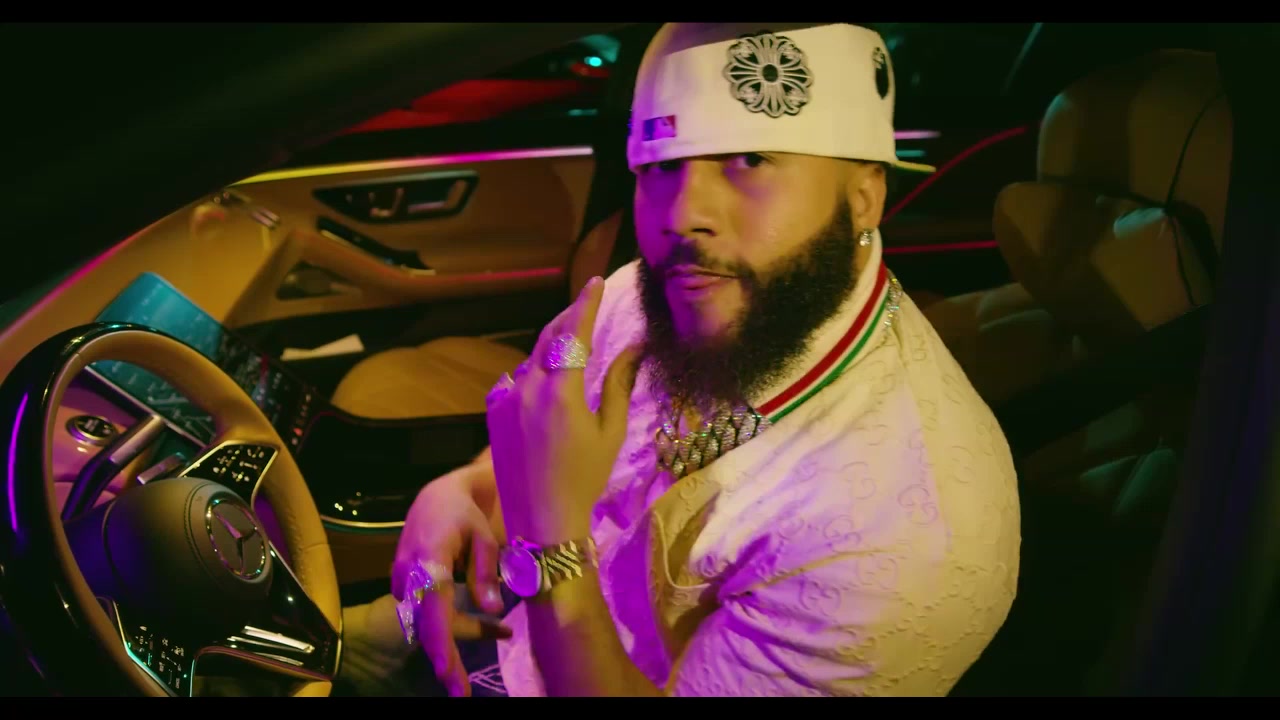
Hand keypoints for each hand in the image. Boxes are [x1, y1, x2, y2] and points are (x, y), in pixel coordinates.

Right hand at [390, 464, 511, 696]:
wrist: (432, 500)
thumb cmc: (464, 516)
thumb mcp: (483, 537)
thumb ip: (486, 573)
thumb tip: (495, 610)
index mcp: (430, 557)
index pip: (434, 604)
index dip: (440, 640)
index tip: (446, 671)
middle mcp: (409, 574)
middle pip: (425, 626)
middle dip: (444, 661)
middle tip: (461, 694)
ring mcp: (401, 583)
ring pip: (428, 625)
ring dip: (455, 642)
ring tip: (485, 657)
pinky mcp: (403, 590)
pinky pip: (426, 617)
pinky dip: (449, 629)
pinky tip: (477, 639)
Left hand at [485, 276, 641, 544]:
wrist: (540, 520)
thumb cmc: (585, 479)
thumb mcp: (610, 432)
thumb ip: (619, 384)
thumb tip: (634, 348)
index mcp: (562, 391)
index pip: (573, 332)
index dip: (586, 303)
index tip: (596, 282)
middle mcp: (528, 387)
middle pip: (549, 336)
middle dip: (569, 317)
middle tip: (587, 302)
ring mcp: (505, 398)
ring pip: (531, 358)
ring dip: (551, 348)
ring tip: (571, 346)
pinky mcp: (492, 411)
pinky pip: (513, 379)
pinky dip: (531, 373)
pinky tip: (542, 383)